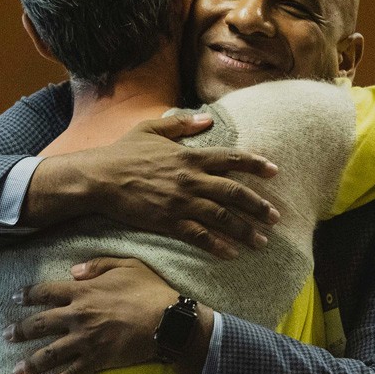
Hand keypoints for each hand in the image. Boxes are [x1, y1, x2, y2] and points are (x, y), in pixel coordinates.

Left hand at [11, 258, 211, 373]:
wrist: (168, 321)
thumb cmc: (150, 290)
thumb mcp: (126, 265)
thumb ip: (98, 264)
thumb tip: (73, 271)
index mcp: (83, 292)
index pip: (47, 291)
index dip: (29, 294)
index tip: (15, 298)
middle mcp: (78, 316)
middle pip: (41, 324)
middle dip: (21, 330)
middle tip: (6, 335)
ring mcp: (86, 340)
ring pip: (51, 353)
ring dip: (32, 362)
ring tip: (16, 370)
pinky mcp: (98, 360)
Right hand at [24, 114, 279, 257]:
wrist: (99, 179)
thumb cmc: (122, 153)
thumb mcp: (151, 128)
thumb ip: (181, 124)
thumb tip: (206, 120)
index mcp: (190, 156)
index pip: (231, 159)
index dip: (255, 165)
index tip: (274, 172)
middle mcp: (191, 180)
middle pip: (234, 193)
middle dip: (258, 206)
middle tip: (275, 218)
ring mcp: (181, 202)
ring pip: (221, 218)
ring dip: (244, 230)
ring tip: (261, 241)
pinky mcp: (168, 222)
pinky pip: (199, 236)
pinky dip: (217, 245)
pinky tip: (231, 254)